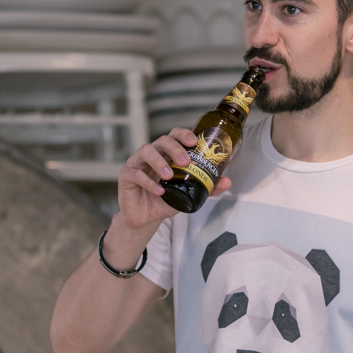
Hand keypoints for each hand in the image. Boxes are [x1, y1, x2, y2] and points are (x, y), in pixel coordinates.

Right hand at [117, 127, 232, 229]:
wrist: (146, 218)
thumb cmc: (166, 200)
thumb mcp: (188, 194)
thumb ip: (206, 188)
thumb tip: (227, 182)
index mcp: (166, 154)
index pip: (173, 136)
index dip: (182, 134)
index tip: (193, 141)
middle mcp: (151, 154)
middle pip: (161, 141)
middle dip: (174, 148)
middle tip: (185, 162)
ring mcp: (137, 163)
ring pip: (146, 152)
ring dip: (159, 162)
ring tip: (169, 176)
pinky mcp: (126, 176)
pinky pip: (135, 173)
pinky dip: (147, 181)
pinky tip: (158, 191)